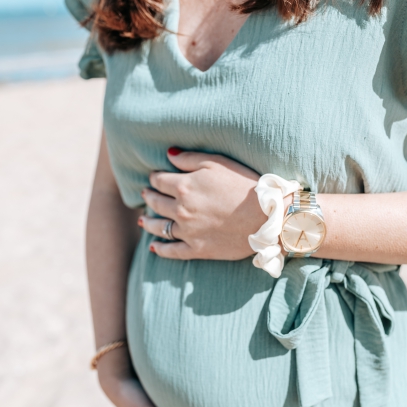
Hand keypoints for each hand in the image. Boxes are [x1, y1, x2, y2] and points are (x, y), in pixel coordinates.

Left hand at [139, 148, 264, 259]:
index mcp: (184, 186)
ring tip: (142, 219)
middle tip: (145, 194)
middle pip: (156, 202)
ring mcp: (187, 232)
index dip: (154, 177)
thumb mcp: (218, 163)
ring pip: (159, 227)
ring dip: (147, 222)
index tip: (154, 177)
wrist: (265, 218)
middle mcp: (180, 210)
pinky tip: (154, 247)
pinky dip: (161, 249)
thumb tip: (168, 154)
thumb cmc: (245, 185)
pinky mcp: (197, 249)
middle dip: (148, 196)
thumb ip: (189, 159)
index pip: (159, 180)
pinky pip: (172, 251)